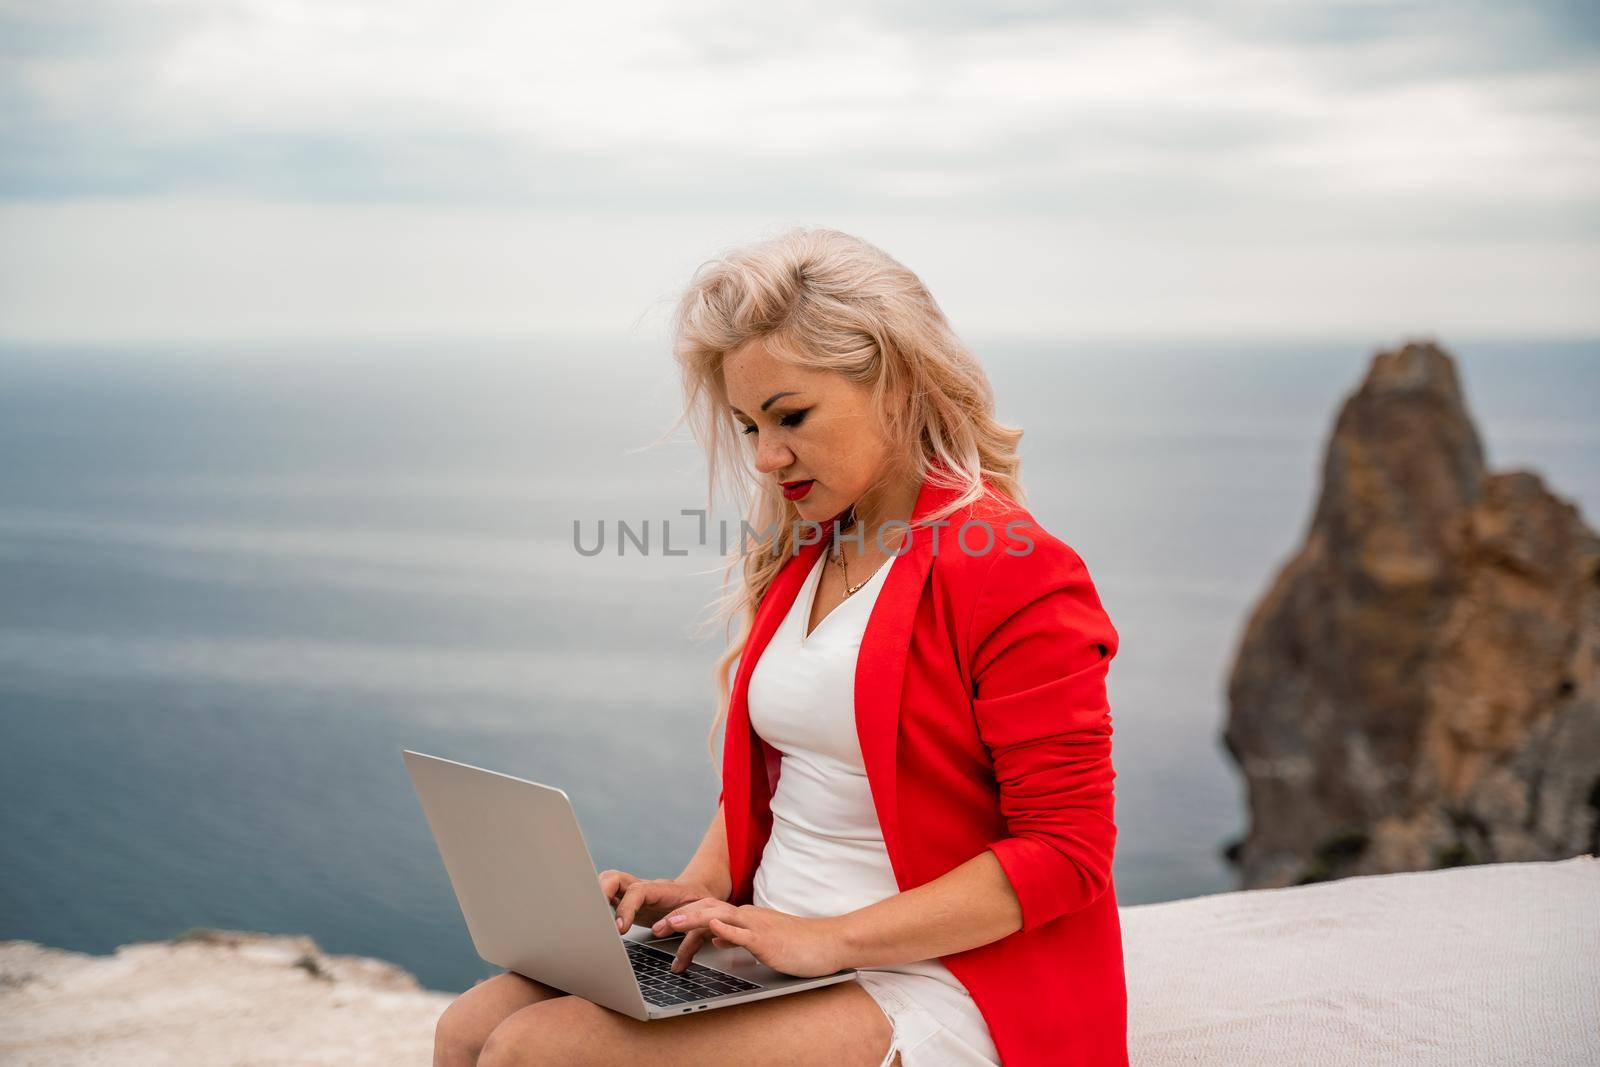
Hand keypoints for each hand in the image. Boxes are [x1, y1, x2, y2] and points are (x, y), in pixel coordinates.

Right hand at [599, 870, 720, 934]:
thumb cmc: (698, 906)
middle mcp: (642, 887)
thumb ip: (688, 933)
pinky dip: (598, 905)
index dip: (626, 908)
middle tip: (595, 916)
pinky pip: (608, 896)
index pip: (637, 892)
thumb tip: (676, 960)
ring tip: (590, 917)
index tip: (620, 928)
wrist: (698, 893)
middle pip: (614, 877)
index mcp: (660, 890)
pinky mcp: (626, 900)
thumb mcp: (698, 919)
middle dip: (601, 892)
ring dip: (596, 895)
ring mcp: (632, 892)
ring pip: (608, 882)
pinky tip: (594, 922)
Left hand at [650, 899, 846, 977]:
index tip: (663, 925)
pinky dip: (726, 929)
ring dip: (693, 919)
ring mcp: (757, 927)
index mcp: (745, 917)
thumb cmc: (799, 944)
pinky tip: (712, 928)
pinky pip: (743, 933)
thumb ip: (736, 937)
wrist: (829, 942)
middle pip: (706, 908)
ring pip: (719, 916)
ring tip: (671, 923)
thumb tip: (714, 938)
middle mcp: (748, 917)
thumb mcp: (761, 940)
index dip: (684, 916)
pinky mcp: (768, 941)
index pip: (707, 911)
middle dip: (679, 916)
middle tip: (656, 927)